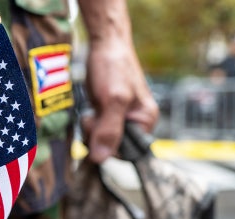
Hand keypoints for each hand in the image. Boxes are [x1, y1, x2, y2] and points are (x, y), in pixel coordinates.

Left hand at [82, 38, 158, 162]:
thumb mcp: (114, 99)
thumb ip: (109, 129)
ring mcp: (119, 118)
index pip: (126, 152)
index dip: (109, 145)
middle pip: (111, 147)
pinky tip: (89, 109)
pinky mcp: (106, 113)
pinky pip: (94, 130)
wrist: (104, 44)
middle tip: (94, 115)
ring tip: (92, 109)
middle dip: (97, 135)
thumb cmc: (114, 67)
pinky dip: (88, 123)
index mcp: (146, 121)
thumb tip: (101, 159)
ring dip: (90, 128)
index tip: (100, 128)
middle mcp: (135, 122)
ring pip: (99, 139)